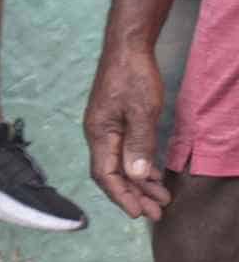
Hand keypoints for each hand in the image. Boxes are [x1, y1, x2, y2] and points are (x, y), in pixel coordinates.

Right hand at [82, 39, 172, 222]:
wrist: (128, 48)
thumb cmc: (133, 77)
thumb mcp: (142, 112)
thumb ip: (139, 144)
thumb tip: (137, 176)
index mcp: (99, 133)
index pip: (106, 174)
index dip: (122, 196)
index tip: (140, 213)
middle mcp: (99, 134)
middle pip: (113, 173)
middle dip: (135, 195)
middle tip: (157, 213)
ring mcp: (107, 128)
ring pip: (122, 164)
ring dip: (141, 183)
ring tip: (162, 198)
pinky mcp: (117, 122)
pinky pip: (126, 152)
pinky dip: (141, 167)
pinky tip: (154, 174)